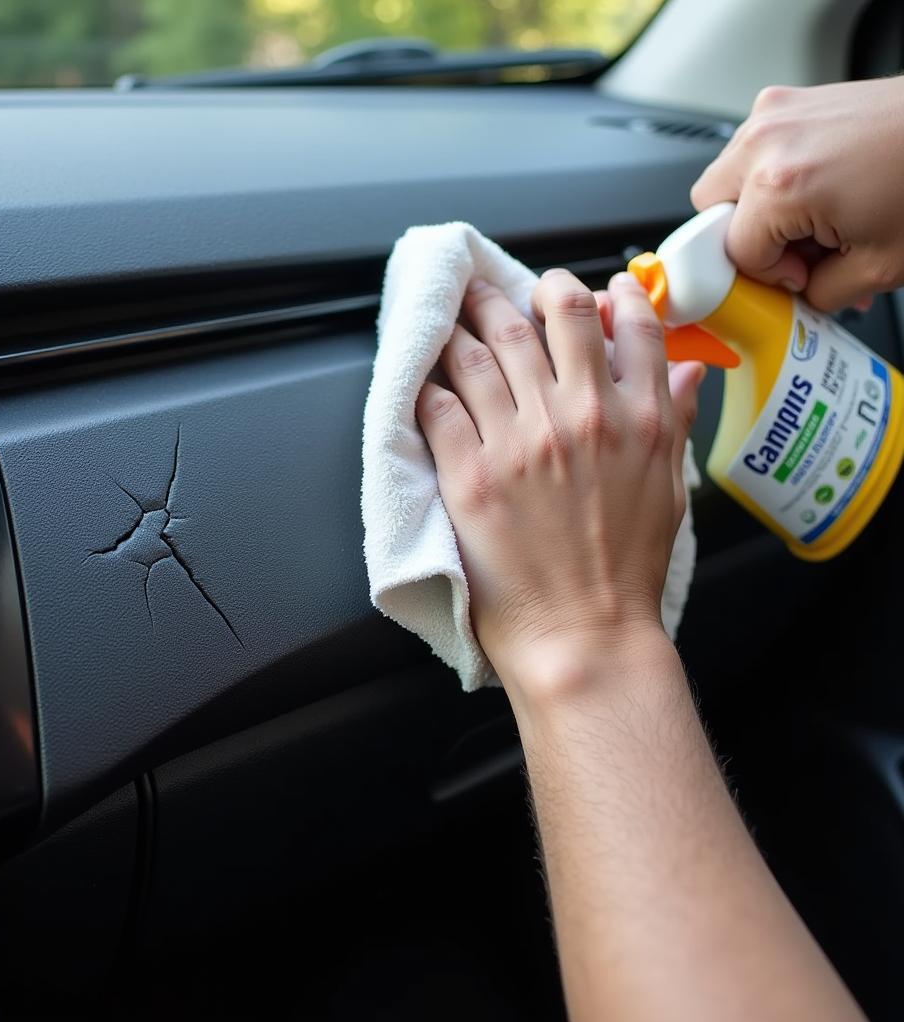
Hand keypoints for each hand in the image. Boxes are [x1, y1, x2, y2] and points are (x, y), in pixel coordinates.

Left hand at [416, 270, 702, 701]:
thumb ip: (675, 420)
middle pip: (549, 316)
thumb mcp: (670, 491)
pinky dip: (431, 380)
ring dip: (468, 321)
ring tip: (457, 314)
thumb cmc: (624, 574)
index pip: (627, 322)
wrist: (582, 635)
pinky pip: (441, 403)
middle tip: (502, 290)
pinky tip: (428, 375)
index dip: (604, 293)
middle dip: (524, 291)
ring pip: (484, 348)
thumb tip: (689, 369)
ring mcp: (521, 442)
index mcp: (635, 418)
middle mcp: (579, 417)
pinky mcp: (470, 474)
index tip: (588, 291)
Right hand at [691, 77, 903, 311]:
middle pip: (711, 210)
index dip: (765, 277)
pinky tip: (820, 193)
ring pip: (727, 180)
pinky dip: (775, 179)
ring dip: (757, 209)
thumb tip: (794, 297)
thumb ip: (816, 294)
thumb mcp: (877, 267)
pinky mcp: (796, 102)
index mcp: (779, 184)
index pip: (732, 254)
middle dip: (745, 239)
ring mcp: (779, 112)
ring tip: (812, 221)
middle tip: (793, 254)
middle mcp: (768, 140)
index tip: (793, 281)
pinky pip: (757, 152)